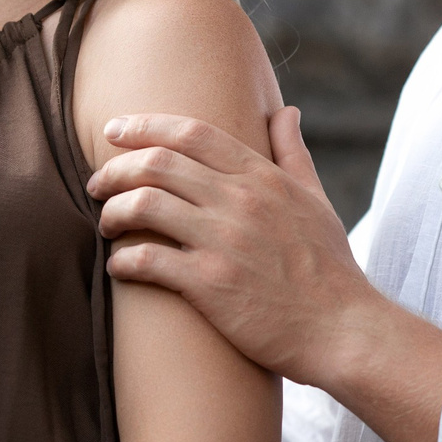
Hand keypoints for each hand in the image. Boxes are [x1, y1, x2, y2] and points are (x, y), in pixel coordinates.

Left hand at [91, 106, 441, 441]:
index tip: (114, 130)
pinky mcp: (211, 285)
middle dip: (115, 169)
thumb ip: (294, 153)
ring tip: (106, 224)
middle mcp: (240, 201)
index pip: (191, 132)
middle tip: (98, 184)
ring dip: (113, 212)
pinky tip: (118, 267)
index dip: (144, 125)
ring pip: (144, 205)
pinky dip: (122, 261)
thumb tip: (286, 112)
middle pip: (158, 163)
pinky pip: (147, 261)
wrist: (343, 330)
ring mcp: (224, 242)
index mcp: (262, 178)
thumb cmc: (329, 269)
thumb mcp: (317, 200)